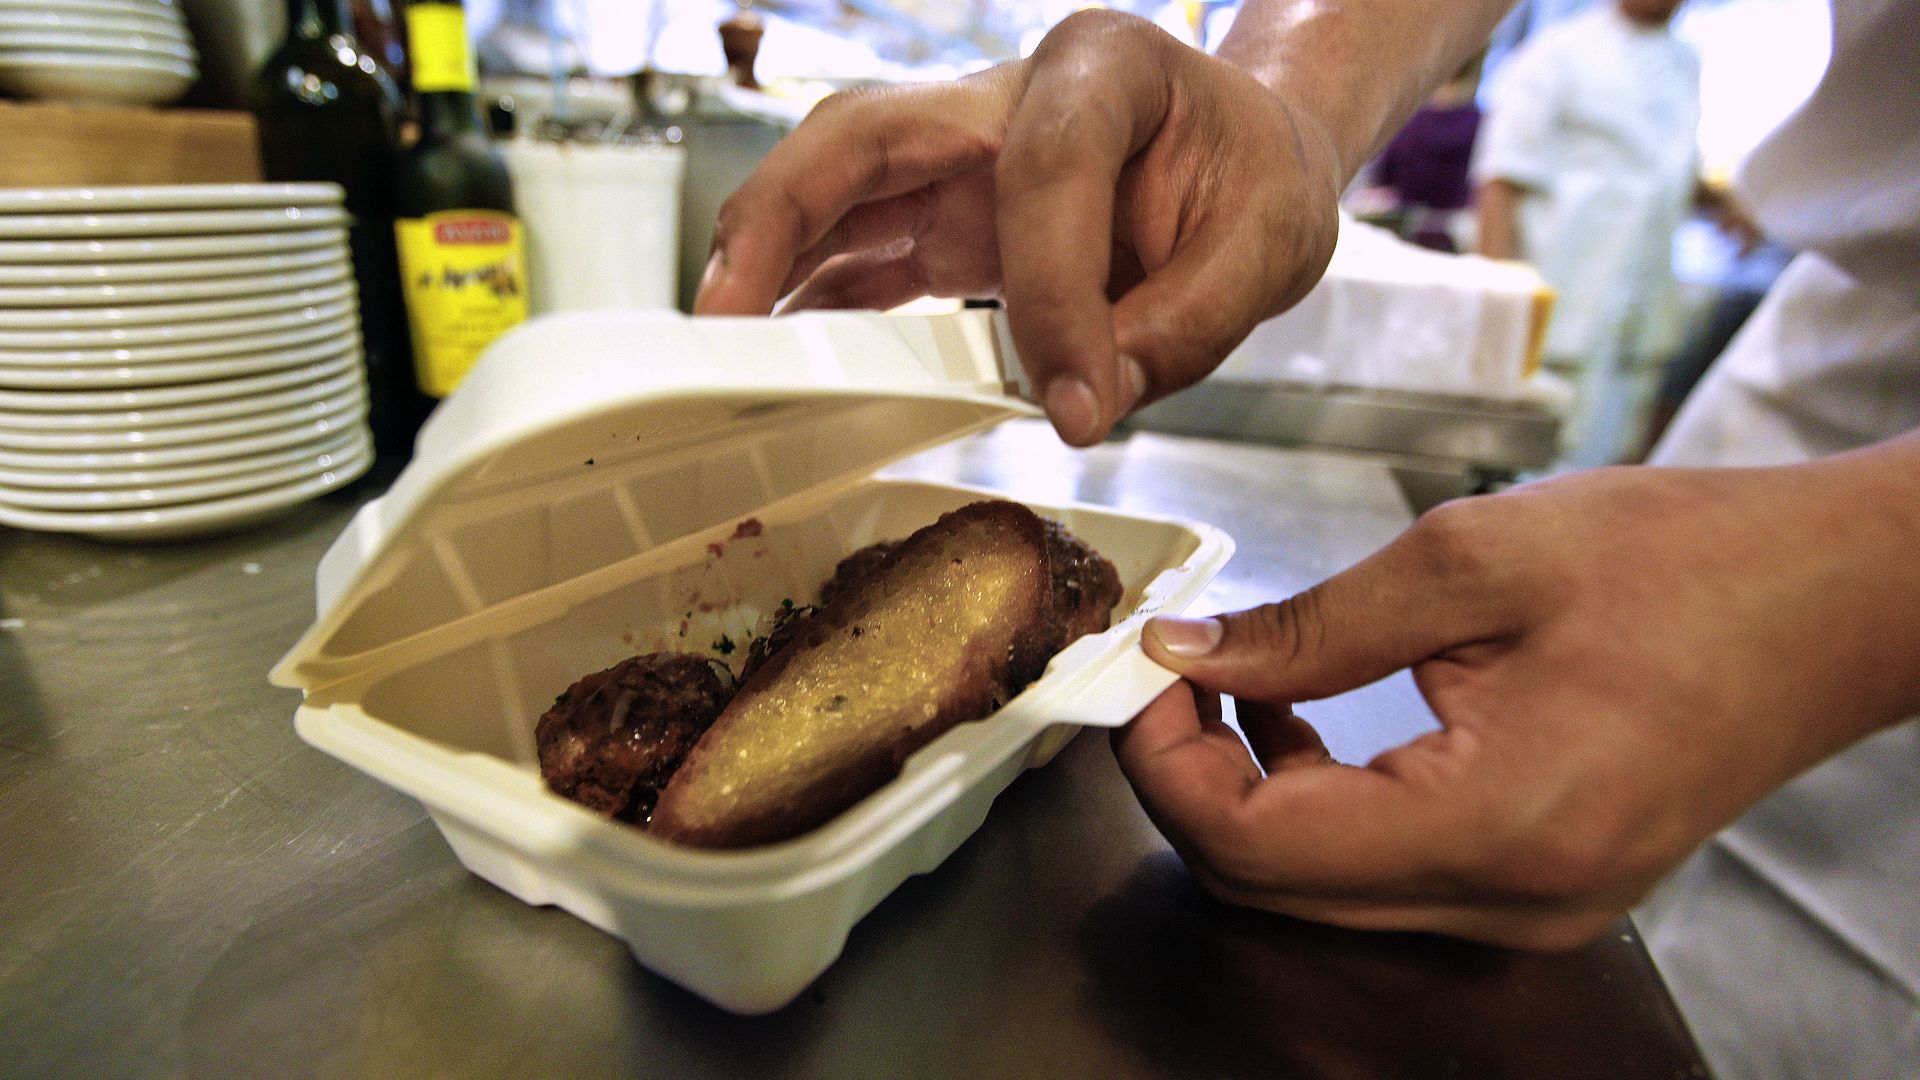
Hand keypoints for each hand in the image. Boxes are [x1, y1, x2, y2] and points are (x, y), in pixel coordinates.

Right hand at [694, 10, 1344, 445]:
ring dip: (767, 265)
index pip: (1044, 166)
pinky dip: (812, 305)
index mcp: (1102, 68)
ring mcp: (962, 157)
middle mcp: (1007, 96)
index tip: (1076, 400)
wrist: (1249, 159)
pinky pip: (860, 254)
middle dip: (779, 218)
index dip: (1051, 291)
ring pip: (833, 188)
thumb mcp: (1269, 246)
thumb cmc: (1256, 179)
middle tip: (725, 320)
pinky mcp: (946, 217)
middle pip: (860, 135)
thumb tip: (1081, 406)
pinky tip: (779, 362)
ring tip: (720, 352)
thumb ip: (1183, 327)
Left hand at [1113, 453, 1919, 948]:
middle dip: (1192, 782)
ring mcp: (1530, 906)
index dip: (1165, 766)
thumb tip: (1189, 652)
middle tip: (1170, 676)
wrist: (1835, 603)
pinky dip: (1321, 806)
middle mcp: (1511, 898)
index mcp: (1496, 823)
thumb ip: (1311, 624)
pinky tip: (1308, 720)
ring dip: (1251, 796)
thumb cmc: (1692, 563)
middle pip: (1273, 887)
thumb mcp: (1473, 562)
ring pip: (1322, 891)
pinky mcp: (1539, 882)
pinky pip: (1385, 875)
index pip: (1255, 848)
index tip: (1141, 681)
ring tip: (1235, 684)